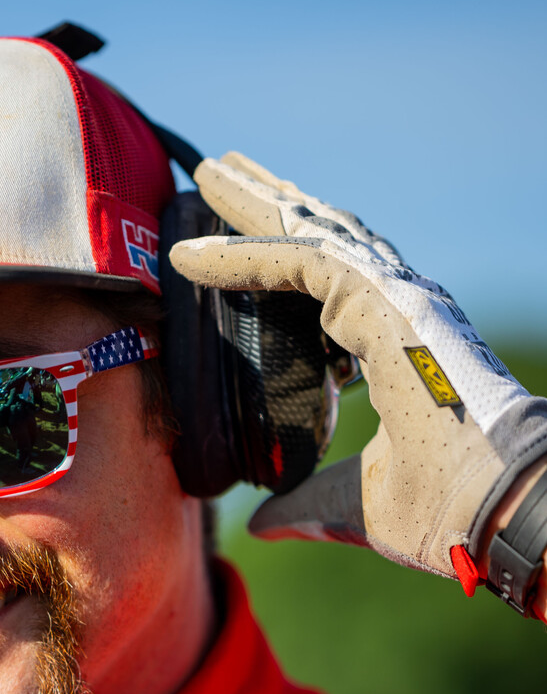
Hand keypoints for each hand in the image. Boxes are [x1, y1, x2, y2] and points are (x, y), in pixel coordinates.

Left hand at [169, 153, 546, 585]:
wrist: (503, 510)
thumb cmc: (451, 511)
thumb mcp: (354, 505)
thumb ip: (307, 503)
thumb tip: (263, 521)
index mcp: (395, 346)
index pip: (326, 288)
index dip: (278, 262)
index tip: (230, 249)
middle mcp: (397, 309)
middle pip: (318, 240)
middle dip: (266, 207)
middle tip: (215, 174)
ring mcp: (394, 300)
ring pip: (310, 232)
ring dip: (253, 205)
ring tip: (208, 173)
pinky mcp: (383, 304)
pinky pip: (299, 261)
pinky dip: (242, 255)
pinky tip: (191, 253)